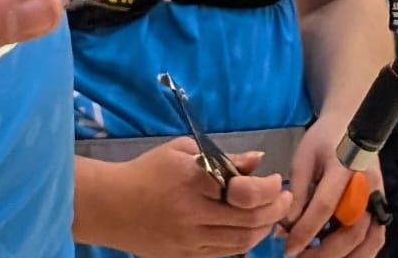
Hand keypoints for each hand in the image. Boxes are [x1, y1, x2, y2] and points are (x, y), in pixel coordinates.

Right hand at [91, 141, 288, 257]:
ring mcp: (189, 239)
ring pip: (241, 241)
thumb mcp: (183, 150)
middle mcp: (192, 212)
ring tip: (272, 215)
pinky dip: (244, 243)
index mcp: (192, 178)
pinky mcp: (186, 256)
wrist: (111, 205)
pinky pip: (225, 254)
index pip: (243, 188)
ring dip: (263, 228)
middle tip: (285, 198)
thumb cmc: (148, 171)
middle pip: (248, 219)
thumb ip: (222, 156)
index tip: (276, 179)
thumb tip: (258, 159)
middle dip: (275, 209)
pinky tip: (250, 230)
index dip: (268, 187)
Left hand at [282, 119, 383, 257]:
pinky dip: (359, 254)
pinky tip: (338, 256)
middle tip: (298, 257)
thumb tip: (285, 227)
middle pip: (350, 231)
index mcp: (344, 167)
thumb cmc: (324, 139)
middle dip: (323, 253)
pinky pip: (375, 239)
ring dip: (343, 257)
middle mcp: (366, 186)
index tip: (288, 247)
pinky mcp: (381, 206)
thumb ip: (297, 192)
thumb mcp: (303, 159)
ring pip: (368, 241)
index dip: (305, 231)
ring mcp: (378, 198)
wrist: (352, 124)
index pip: (325, 206)